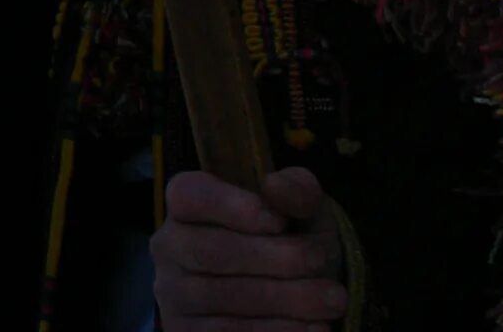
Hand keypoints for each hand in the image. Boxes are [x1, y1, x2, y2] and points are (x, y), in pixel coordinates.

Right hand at [152, 168, 346, 330]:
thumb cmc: (291, 246)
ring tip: (333, 299)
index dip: (229, 205)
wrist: (293, 303)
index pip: (188, 195)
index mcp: (187, 208)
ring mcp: (174, 296)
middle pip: (210, 251)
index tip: (277, 220)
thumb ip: (296, 191)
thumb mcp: (302, 215)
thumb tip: (276, 185)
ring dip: (284, 299)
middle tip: (319, 261)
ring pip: (223, 298)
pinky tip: (314, 328)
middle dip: (272, 258)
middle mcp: (169, 248)